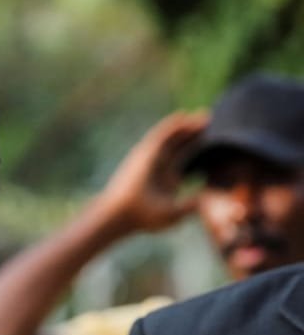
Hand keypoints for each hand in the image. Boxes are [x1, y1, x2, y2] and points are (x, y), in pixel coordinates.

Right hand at [94, 110, 209, 234]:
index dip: (197, 146)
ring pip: (170, 137)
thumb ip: (191, 206)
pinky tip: (183, 117)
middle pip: (178, 144)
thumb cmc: (144, 218)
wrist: (122, 214)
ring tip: (204, 115)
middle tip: (209, 120)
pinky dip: (171, 126)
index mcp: (167, 178)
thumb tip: (206, 199)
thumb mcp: (173, 214)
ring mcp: (150, 158)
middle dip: (193, 133)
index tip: (213, 138)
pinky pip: (159, 136)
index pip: (184, 157)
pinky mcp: (143, 154)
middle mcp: (158, 166)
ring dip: (186, 126)